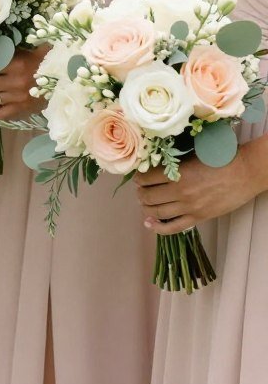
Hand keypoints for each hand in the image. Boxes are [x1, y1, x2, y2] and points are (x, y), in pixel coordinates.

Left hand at [135, 146, 266, 234]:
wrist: (246, 172)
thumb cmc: (220, 159)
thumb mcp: (192, 156)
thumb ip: (173, 164)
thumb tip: (152, 168)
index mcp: (178, 174)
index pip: (146, 178)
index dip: (138, 178)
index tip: (138, 177)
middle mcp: (181, 192)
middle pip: (148, 196)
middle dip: (140, 193)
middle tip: (140, 189)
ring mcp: (190, 207)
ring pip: (157, 212)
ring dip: (146, 208)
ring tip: (145, 203)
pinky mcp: (199, 218)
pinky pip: (173, 227)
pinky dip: (158, 228)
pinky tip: (149, 223)